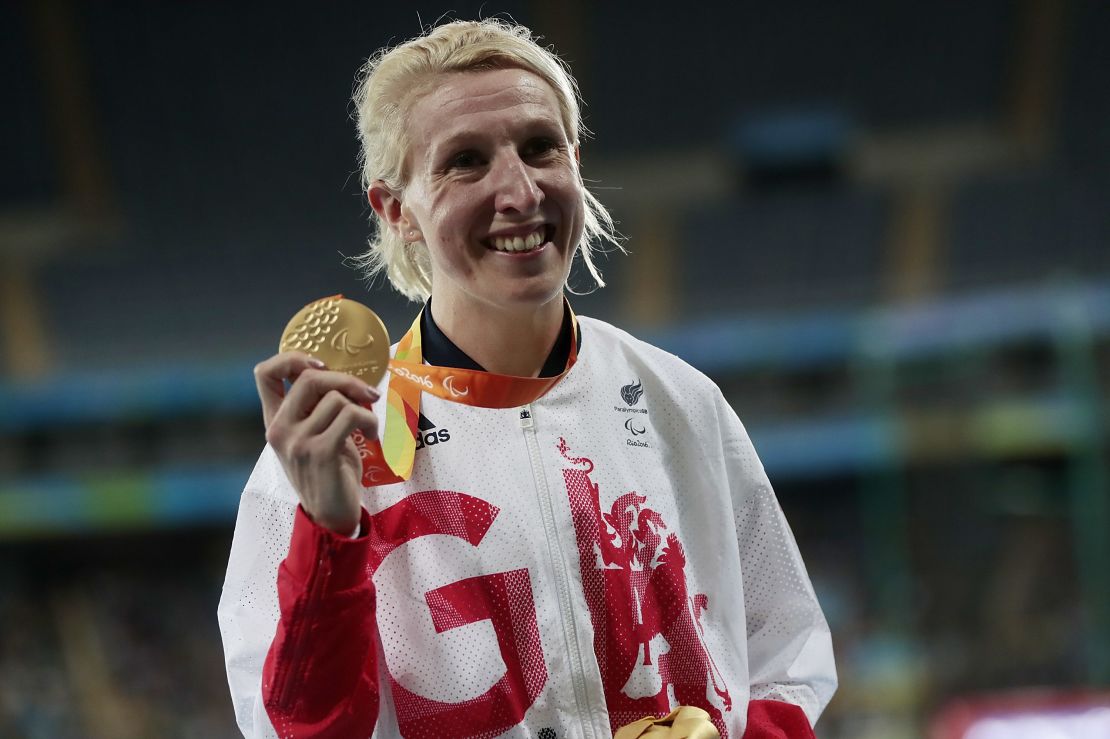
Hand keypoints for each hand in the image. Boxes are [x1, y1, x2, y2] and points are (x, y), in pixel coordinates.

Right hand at [254, 352, 379, 533]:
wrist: (331, 515)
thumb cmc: (329, 471)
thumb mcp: (314, 435)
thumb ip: (315, 407)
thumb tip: (342, 376)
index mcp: (274, 420)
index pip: (263, 373)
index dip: (291, 358)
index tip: (321, 366)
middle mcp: (279, 428)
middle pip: (309, 378)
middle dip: (345, 379)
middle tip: (366, 393)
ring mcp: (297, 441)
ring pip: (336, 399)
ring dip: (363, 407)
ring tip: (369, 425)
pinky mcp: (320, 452)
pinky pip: (351, 416)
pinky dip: (370, 420)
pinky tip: (372, 435)